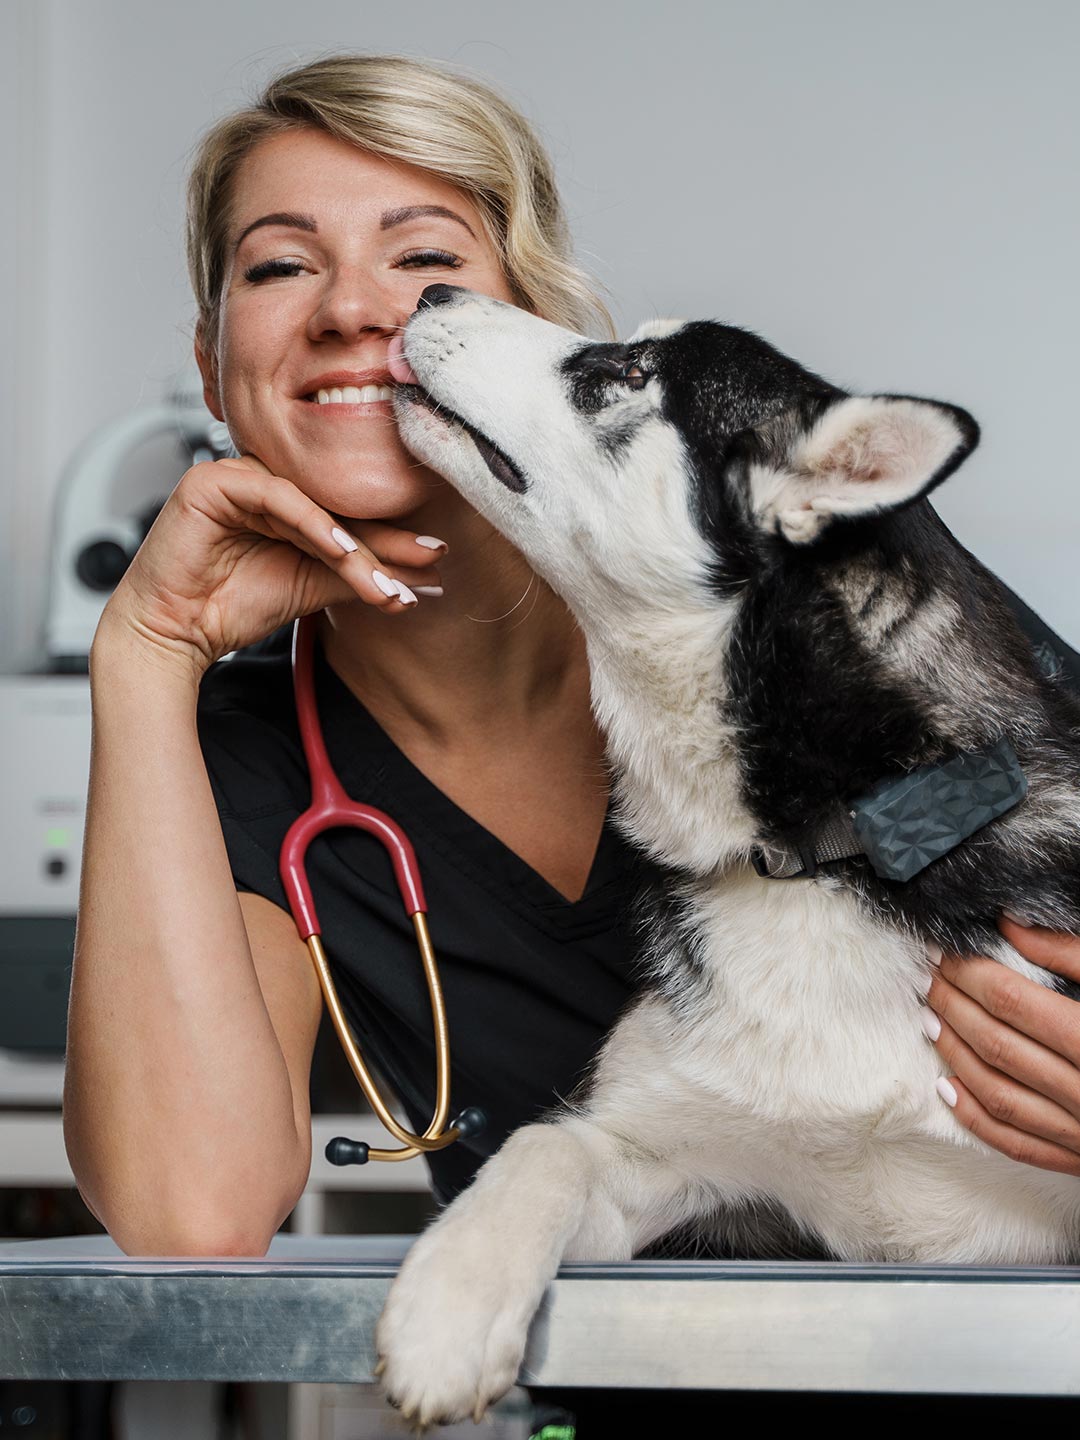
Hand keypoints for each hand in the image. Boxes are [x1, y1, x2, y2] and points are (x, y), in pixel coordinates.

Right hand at [99, 454, 446, 678]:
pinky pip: (276, 498)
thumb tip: (423, 580)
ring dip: (354, 544)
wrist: (175, 633)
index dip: (393, 540)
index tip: (437, 561)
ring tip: (388, 576)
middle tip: (430, 559)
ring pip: (312, 505)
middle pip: (336, 508)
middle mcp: (265, 481)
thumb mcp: (312, 587)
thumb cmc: (231, 607)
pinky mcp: (212, 480)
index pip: (348, 516)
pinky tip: (342, 550)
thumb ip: (360, 575)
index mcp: (287, 500)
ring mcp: (238, 474)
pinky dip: (312, 525)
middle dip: (385, 542)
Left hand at [924, 917, 1079, 1175]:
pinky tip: (948, 1091)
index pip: (1013, 1002)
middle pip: (999, 1045)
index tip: (946, 951)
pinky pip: (1019, 1145)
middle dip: (954, 1007)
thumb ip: (1076, 954)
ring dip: (955, 1054)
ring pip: (1000, 1095)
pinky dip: (976, 1118)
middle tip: (927, 976)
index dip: (971, 974)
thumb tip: (1013, 926)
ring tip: (929, 1018)